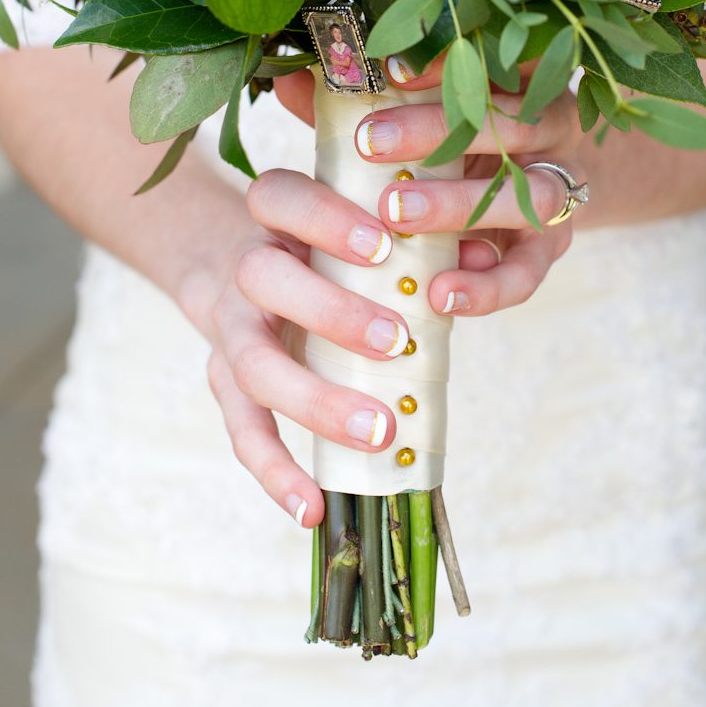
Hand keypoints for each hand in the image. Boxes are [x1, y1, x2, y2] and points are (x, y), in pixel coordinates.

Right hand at [180, 171, 429, 529]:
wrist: (228, 260)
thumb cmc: (320, 246)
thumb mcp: (356, 227)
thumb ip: (417, 237)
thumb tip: (481, 251)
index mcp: (277, 218)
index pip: (281, 197)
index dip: (324, 218)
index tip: (382, 245)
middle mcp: (245, 269)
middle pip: (263, 277)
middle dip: (330, 311)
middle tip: (394, 339)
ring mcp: (231, 330)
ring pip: (252, 364)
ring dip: (314, 400)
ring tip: (377, 431)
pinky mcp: (224, 382)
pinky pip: (243, 432)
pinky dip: (275, 473)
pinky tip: (312, 509)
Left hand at [275, 60, 581, 317]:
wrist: (508, 204)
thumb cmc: (443, 148)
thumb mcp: (405, 118)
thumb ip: (356, 103)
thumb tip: (290, 79)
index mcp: (519, 78)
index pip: (498, 55)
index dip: (449, 60)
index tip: (389, 69)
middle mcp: (551, 129)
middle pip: (512, 120)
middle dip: (439, 131)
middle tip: (371, 144)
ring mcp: (558, 189)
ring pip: (529, 193)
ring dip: (459, 203)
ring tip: (396, 213)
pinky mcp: (550, 249)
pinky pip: (529, 271)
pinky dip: (486, 286)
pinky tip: (439, 291)